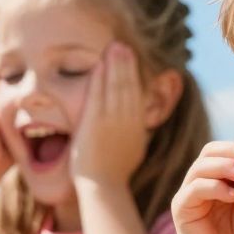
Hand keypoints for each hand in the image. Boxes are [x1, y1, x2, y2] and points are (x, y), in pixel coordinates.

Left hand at [70, 42, 148, 185]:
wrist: (102, 187)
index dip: (135, 76)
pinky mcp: (95, 124)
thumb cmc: (112, 173)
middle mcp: (127, 121)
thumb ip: (133, 134)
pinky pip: (97, 95)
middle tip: (124, 46)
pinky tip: (98, 65)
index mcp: (137, 127)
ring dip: (115, 65)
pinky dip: (98, 79)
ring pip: (116, 87)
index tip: (132, 60)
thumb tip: (136, 127)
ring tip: (115, 47)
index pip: (137, 95)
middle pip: (129, 86)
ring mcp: (112, 121)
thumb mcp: (132, 149)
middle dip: (127, 64)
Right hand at [171, 140, 233, 233]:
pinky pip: (193, 189)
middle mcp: (204, 182)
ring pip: (201, 166)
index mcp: (223, 178)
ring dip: (224, 165)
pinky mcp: (182, 209)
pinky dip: (213, 186)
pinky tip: (232, 196)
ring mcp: (191, 195)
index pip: (228, 149)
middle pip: (211, 151)